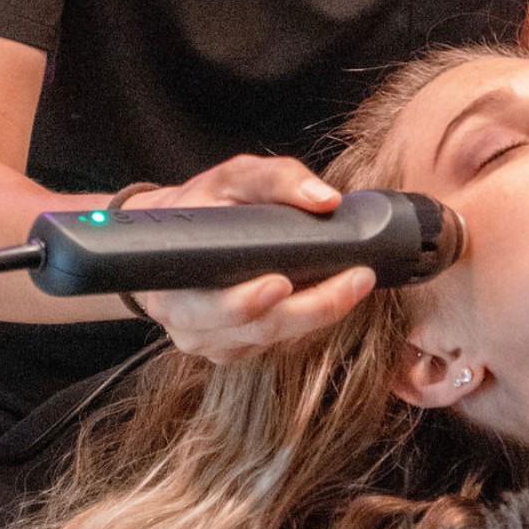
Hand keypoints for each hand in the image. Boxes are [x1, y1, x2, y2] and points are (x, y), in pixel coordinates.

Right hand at [124, 156, 376, 361]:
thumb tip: (326, 200)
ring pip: (274, 338)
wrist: (172, 238)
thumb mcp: (232, 178)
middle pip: (259, 328)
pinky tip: (328, 295)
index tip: (283, 283)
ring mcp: (213, 343)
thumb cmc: (203, 205)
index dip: (249, 301)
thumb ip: (277, 179)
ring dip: (319, 314)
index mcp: (178, 283)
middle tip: (356, 280)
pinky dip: (306, 320)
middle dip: (312, 307)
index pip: (215, 305)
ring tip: (355, 282)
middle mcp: (191, 323)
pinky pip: (277, 341)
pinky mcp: (234, 350)